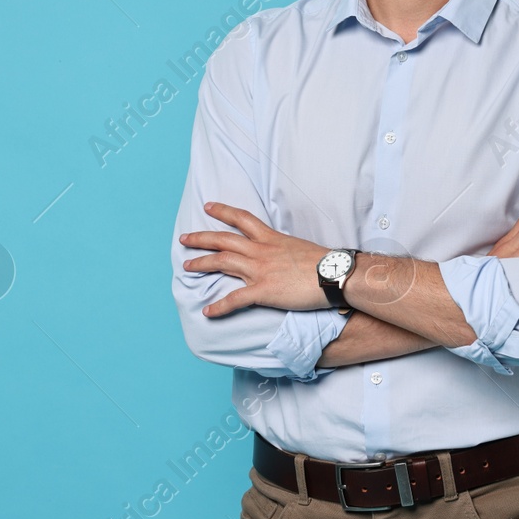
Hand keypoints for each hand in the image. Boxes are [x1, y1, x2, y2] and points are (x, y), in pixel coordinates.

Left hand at [180, 202, 330, 316]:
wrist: (334, 274)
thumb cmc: (322, 263)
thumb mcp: (297, 247)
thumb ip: (282, 249)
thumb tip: (279, 253)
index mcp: (270, 238)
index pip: (242, 219)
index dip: (223, 211)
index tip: (208, 206)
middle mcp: (261, 251)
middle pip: (224, 239)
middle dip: (201, 238)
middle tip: (184, 239)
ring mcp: (260, 270)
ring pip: (223, 262)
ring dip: (202, 264)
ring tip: (186, 267)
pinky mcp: (264, 291)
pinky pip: (235, 299)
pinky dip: (219, 306)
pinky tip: (207, 311)